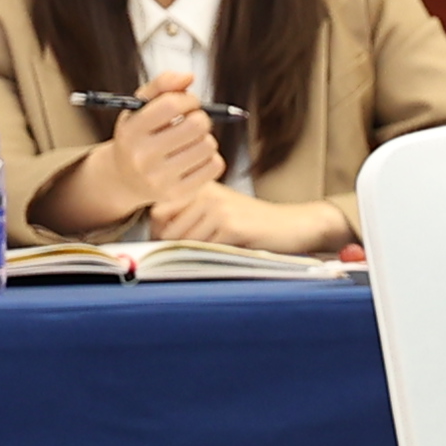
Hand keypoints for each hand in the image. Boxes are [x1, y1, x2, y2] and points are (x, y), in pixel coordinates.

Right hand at [105, 71, 222, 207]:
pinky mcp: (177, 194)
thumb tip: (189, 76)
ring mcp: (159, 179)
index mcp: (131, 131)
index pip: (172, 104)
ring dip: (205, 138)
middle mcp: (142, 157)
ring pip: (208, 145)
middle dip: (200, 117)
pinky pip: (215, 166)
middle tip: (192, 121)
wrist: (125, 178)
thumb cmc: (139, 135)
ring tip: (190, 141)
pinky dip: (210, 158)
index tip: (188, 103)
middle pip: (196, 125)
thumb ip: (163, 84)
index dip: (188, 99)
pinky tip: (195, 157)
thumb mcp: (141, 107)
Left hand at [148, 182, 350, 255]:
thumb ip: (188, 218)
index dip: (160, 232)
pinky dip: (210, 259)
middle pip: (166, 230)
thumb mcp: (218, 212)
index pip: (158, 212)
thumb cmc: (253, 224)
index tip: (174, 244)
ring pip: (182, 243)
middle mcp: (207, 193)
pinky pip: (203, 251)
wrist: (292, 225)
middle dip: (173, 248)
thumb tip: (153, 239)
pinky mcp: (231, 225)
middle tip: (195, 253)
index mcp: (201, 187)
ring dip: (193, 256)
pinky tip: (228, 253)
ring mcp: (218, 208)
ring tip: (216, 252)